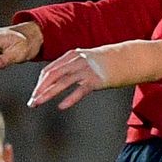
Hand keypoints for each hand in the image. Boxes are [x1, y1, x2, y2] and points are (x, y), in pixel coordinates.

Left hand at [28, 39, 161, 110]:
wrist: (130, 57)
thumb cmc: (107, 60)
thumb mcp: (87, 59)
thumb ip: (73, 66)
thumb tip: (58, 78)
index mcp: (72, 55)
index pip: (50, 70)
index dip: (40, 83)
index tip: (34, 94)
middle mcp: (77, 60)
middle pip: (52, 75)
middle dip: (40, 89)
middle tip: (31, 102)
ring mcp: (87, 69)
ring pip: (61, 82)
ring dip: (48, 94)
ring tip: (38, 103)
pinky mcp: (97, 79)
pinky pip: (80, 90)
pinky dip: (69, 99)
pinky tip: (61, 106)